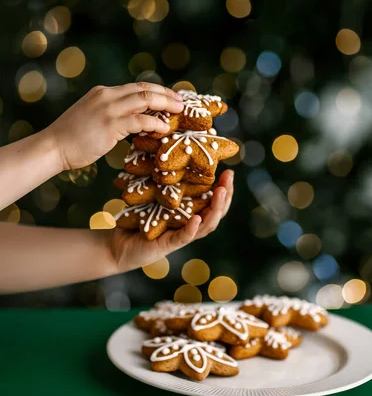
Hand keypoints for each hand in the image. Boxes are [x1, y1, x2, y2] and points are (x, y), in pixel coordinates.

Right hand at [45, 83, 183, 170]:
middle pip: (145, 89)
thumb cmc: (71, 137)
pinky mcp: (111, 124)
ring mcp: (109, 109)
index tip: (170, 96)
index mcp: (103, 92)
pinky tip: (165, 128)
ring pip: (146, 100)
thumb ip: (110, 113)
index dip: (157, 90)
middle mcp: (107, 95)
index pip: (136, 86)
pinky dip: (156, 123)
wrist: (53, 146)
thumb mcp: (91, 116)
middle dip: (167, 94)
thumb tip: (132, 119)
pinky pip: (141, 120)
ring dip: (166, 104)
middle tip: (182, 102)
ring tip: (179, 111)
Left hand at [109, 170, 233, 271]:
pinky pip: (184, 237)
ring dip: (215, 209)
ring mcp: (180, 236)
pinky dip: (192, 229)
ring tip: (221, 192)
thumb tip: (169, 150)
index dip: (224, 188)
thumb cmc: (137, 215)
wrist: (118, 242)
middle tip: (229, 177)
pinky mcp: (167, 244)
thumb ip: (164, 180)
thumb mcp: (153, 194)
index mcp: (189, 212)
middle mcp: (189, 224)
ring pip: (206, 225)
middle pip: (216, 212)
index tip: (229, 171)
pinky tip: (197, 219)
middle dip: (225, 195)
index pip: (213, 201)